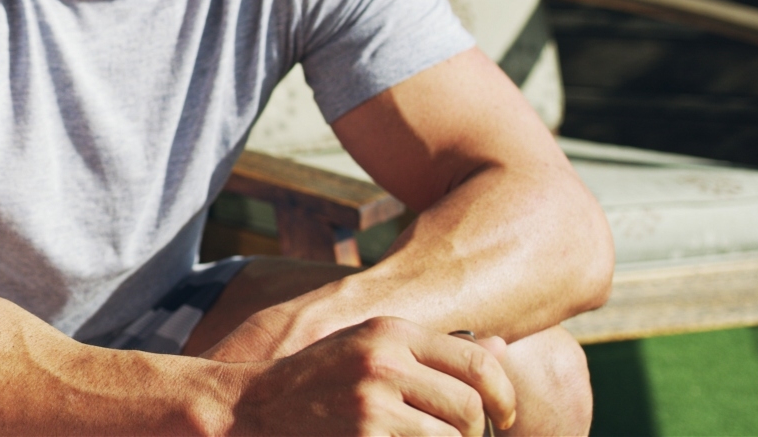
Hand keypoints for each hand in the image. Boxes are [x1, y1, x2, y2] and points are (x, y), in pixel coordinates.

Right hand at [226, 317, 515, 435]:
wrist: (253, 407)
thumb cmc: (318, 380)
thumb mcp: (371, 347)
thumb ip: (434, 350)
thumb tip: (504, 347)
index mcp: (391, 331)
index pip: (478, 363)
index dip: (504, 396)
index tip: (504, 417)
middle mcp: (384, 360)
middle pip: (469, 408)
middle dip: (475, 434)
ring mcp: (371, 401)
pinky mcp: (364, 436)